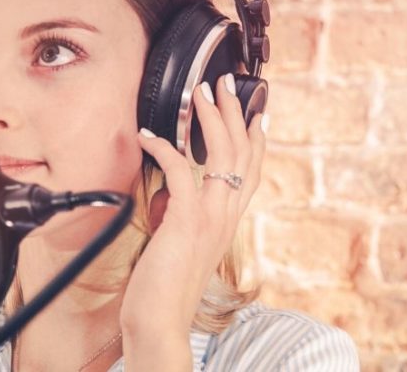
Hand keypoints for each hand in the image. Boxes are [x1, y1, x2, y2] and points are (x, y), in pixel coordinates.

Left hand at [121, 74, 265, 367]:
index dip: (257, 139)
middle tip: (224, 85)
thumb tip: (170, 192)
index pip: (253, 172)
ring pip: (222, 156)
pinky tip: (149, 136)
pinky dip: (165, 148)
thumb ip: (184, 214)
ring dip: (211, 119)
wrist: (160, 321)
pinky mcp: (186, 221)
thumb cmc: (165, 288)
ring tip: (201, 93)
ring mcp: (209, 218)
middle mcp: (226, 216)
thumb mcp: (182, 244)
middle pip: (243, 154)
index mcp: (228, 221)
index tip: (256, 114)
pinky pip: (181, 172)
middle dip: (235, 114)